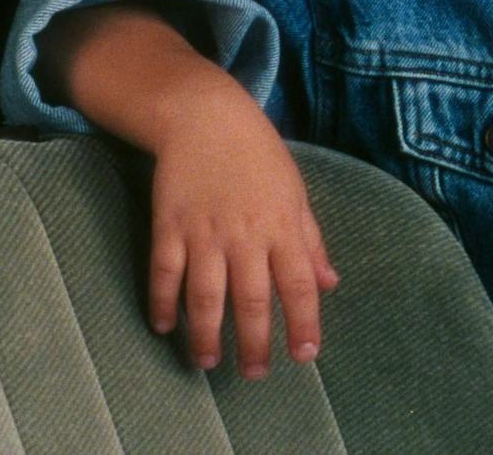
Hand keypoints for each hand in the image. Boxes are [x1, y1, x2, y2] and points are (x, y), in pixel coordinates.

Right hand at [146, 101, 338, 378]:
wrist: (206, 117)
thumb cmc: (259, 155)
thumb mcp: (296, 193)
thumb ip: (311, 242)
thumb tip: (329, 284)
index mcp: (283, 226)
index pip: (299, 284)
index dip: (304, 322)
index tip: (304, 354)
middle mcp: (246, 234)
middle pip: (253, 300)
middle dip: (255, 342)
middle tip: (254, 374)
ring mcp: (205, 231)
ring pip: (206, 295)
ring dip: (206, 334)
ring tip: (206, 362)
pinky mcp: (169, 225)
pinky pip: (165, 272)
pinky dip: (163, 301)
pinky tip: (165, 325)